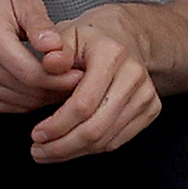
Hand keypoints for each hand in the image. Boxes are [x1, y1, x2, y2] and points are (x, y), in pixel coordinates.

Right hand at [0, 0, 81, 111]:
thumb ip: (41, 25)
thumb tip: (55, 49)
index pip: (32, 74)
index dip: (61, 80)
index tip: (81, 75)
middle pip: (26, 92)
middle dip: (56, 91)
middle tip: (76, 82)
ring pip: (18, 104)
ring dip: (43, 99)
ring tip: (60, 84)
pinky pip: (5, 109)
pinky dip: (25, 103)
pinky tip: (36, 89)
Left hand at [29, 7, 162, 162]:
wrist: (123, 39)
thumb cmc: (88, 41)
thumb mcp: (65, 36)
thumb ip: (54, 51)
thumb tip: (50, 62)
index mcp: (112, 55)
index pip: (83, 104)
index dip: (57, 125)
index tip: (36, 134)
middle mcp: (134, 75)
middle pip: (96, 128)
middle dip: (63, 146)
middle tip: (39, 152)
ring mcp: (146, 94)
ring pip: (106, 140)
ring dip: (73, 152)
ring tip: (48, 152)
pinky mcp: (151, 109)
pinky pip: (117, 141)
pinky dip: (90, 149)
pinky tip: (70, 147)